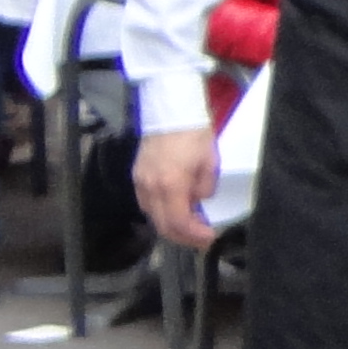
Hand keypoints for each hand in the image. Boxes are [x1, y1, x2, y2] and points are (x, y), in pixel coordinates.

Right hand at [136, 127, 218, 248]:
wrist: (170, 111)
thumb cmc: (194, 133)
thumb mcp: (210, 162)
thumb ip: (205, 187)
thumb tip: (199, 201)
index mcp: (170, 184)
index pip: (179, 222)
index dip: (195, 235)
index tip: (210, 237)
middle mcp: (150, 187)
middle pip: (162, 225)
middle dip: (184, 237)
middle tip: (202, 238)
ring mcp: (140, 182)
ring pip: (153, 217)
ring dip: (172, 226)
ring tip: (192, 225)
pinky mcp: (137, 176)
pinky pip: (147, 204)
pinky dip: (162, 213)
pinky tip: (176, 210)